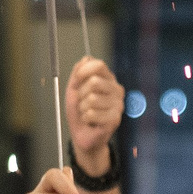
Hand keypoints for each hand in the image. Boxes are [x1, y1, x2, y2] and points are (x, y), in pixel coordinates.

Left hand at [66, 55, 122, 176]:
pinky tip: (91, 121)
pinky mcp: (115, 119)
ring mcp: (118, 105)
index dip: (84, 71)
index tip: (77, 81)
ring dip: (83, 108)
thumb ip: (78, 73)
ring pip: (92, 99)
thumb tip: (86, 59)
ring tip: (87, 113)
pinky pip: (92, 113)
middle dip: (81, 94)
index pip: (99, 65)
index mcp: (108, 79)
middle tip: (83, 103)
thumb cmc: (80, 111)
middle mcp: (116, 90)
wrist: (83, 135)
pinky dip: (86, 118)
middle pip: (94, 82)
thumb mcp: (74, 89)